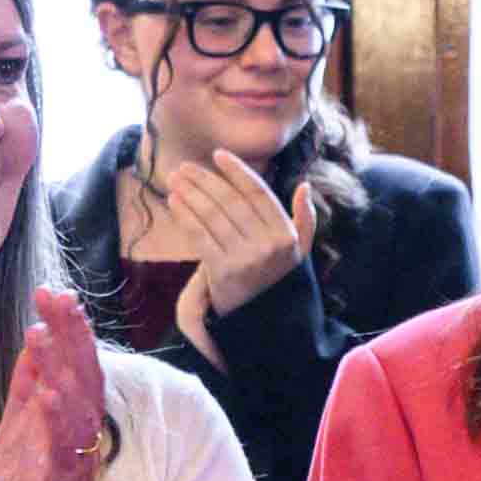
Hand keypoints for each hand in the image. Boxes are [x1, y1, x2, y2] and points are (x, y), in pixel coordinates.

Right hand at [0, 293, 94, 480]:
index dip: (24, 387)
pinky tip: (50, 448)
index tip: (42, 340)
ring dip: (34, 409)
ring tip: (57, 360)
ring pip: (11, 459)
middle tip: (52, 321)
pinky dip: (30, 475)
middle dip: (34, 376)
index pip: (3, 436)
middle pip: (9, 432)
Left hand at [144, 148, 324, 357]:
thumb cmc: (281, 283)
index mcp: (286, 235)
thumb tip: (305, 186)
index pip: (259, 193)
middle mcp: (268, 245)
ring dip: (191, 193)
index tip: (218, 154)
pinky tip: (174, 201)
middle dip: (206, 180)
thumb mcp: (301, 252)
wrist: (267, 326)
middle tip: (185, 166)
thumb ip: (305, 219)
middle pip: (231, 202)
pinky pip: (200, 236)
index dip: (237, 171)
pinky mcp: (223, 273)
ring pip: (213, 216)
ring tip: (175, 178)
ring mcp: (245, 259)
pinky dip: (185, 216)